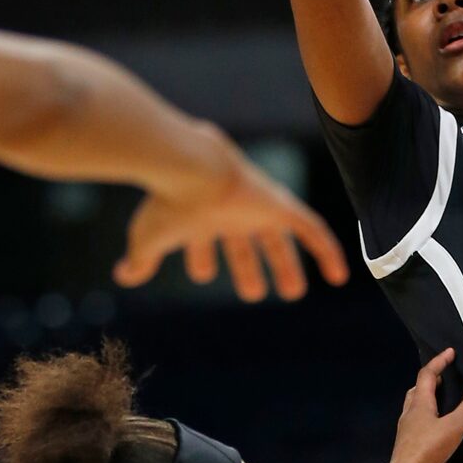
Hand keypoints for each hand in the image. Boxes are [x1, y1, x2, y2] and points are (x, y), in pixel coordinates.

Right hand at [117, 136, 347, 300]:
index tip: (201, 276)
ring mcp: (258, 209)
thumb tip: (122, 277)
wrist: (191, 169)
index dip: (202, 259)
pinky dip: (327, 252)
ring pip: (278, 240)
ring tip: (292, 293)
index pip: (203, 240)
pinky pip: (313, 230)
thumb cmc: (167, 203)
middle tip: (252, 293)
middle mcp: (231, 212)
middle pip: (244, 242)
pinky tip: (339, 276)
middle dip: (248, 267)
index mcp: (200, 217)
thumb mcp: (149, 237)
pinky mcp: (282, 206)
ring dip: (285, 266)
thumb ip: (140, 260)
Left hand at [389, 348, 462, 462]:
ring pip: (417, 408)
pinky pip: (420, 425)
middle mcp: (411, 413)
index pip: (427, 374)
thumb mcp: (454, 426)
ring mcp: (408, 429)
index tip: (450, 353)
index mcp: (419, 403)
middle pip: (418, 389)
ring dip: (429, 400)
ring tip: (445, 401)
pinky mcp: (411, 443)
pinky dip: (431, 419)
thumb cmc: (428, 447)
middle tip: (446, 377)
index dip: (439, 361)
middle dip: (432, 380)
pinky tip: (442, 429)